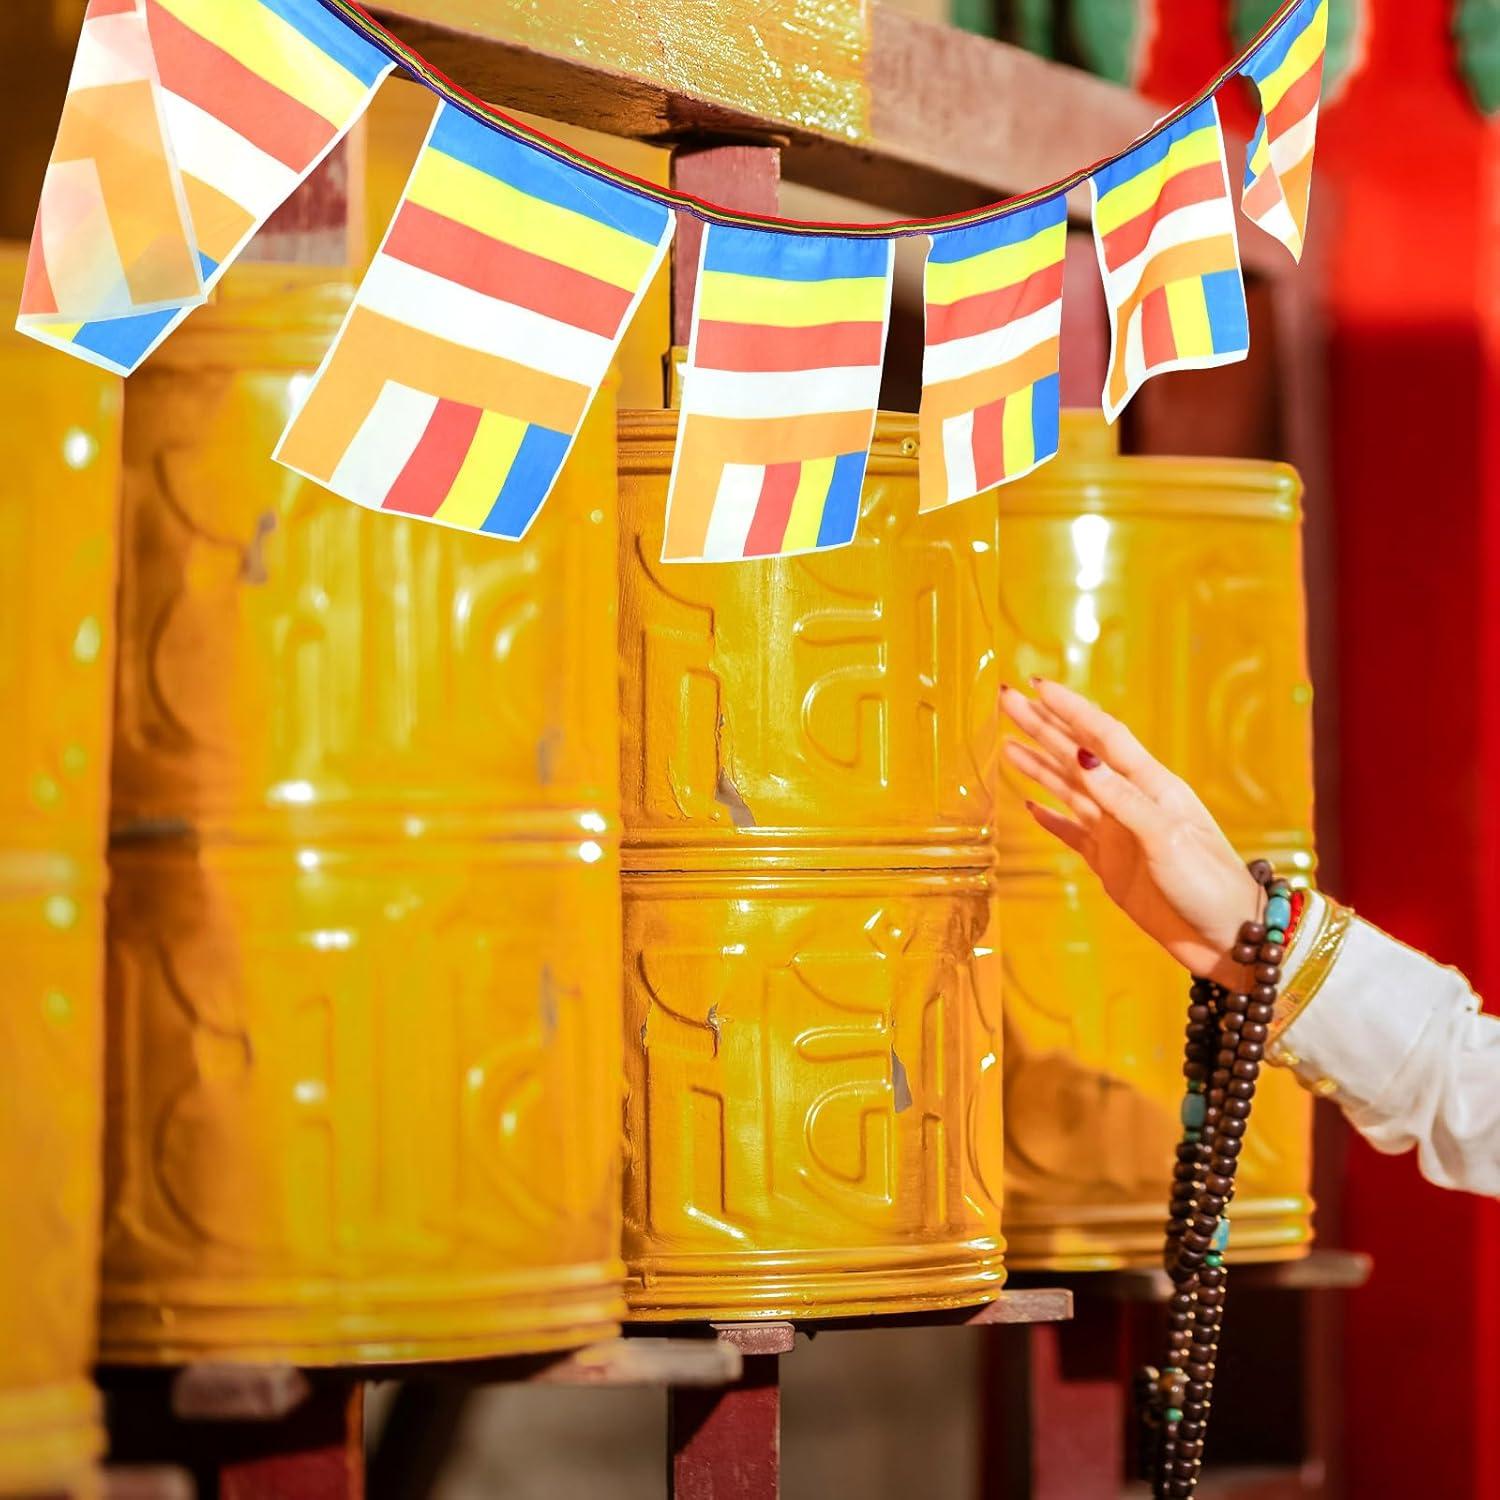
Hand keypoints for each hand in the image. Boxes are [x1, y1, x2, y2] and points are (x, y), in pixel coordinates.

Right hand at [998, 679, 1263, 987]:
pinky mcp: (1110, 864)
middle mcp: (1131, 801)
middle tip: (1006, 699)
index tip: (1037, 686)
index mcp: (1152, 785)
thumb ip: (1122, 798)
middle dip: (1041, 726)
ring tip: (1006, 743)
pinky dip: (1050, 818)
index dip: (1070, 708)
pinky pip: (1071, 834)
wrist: (1228, 938)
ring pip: (1068, 789)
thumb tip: (1081, 756)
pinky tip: (1029, 806)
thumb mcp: (1168, 837)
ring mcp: (1118, 833)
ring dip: (1038, 765)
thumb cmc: (1210, 884)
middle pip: (1077, 754)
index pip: (1103, 734)